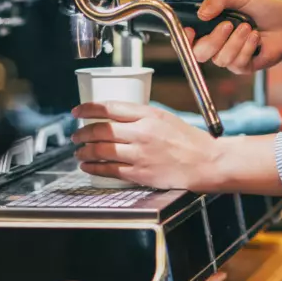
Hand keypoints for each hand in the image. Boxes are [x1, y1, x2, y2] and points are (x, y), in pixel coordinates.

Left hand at [71, 101, 221, 191]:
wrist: (205, 162)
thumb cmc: (188, 140)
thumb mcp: (165, 118)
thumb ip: (141, 117)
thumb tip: (115, 118)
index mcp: (149, 115)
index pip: (110, 108)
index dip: (88, 109)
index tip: (77, 111)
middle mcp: (142, 133)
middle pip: (101, 130)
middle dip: (82, 133)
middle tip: (76, 135)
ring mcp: (140, 154)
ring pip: (101, 150)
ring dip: (84, 151)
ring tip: (79, 152)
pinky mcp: (140, 173)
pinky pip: (109, 170)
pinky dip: (94, 168)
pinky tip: (88, 166)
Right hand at [186, 0, 281, 74]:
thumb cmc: (265, 8)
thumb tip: (202, 13)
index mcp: (211, 26)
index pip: (187, 38)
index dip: (184, 38)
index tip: (192, 30)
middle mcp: (217, 43)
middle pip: (199, 53)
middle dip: (213, 39)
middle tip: (229, 24)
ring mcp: (230, 56)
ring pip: (220, 59)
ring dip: (236, 41)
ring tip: (249, 28)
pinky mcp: (243, 67)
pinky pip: (237, 64)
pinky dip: (247, 48)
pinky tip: (256, 38)